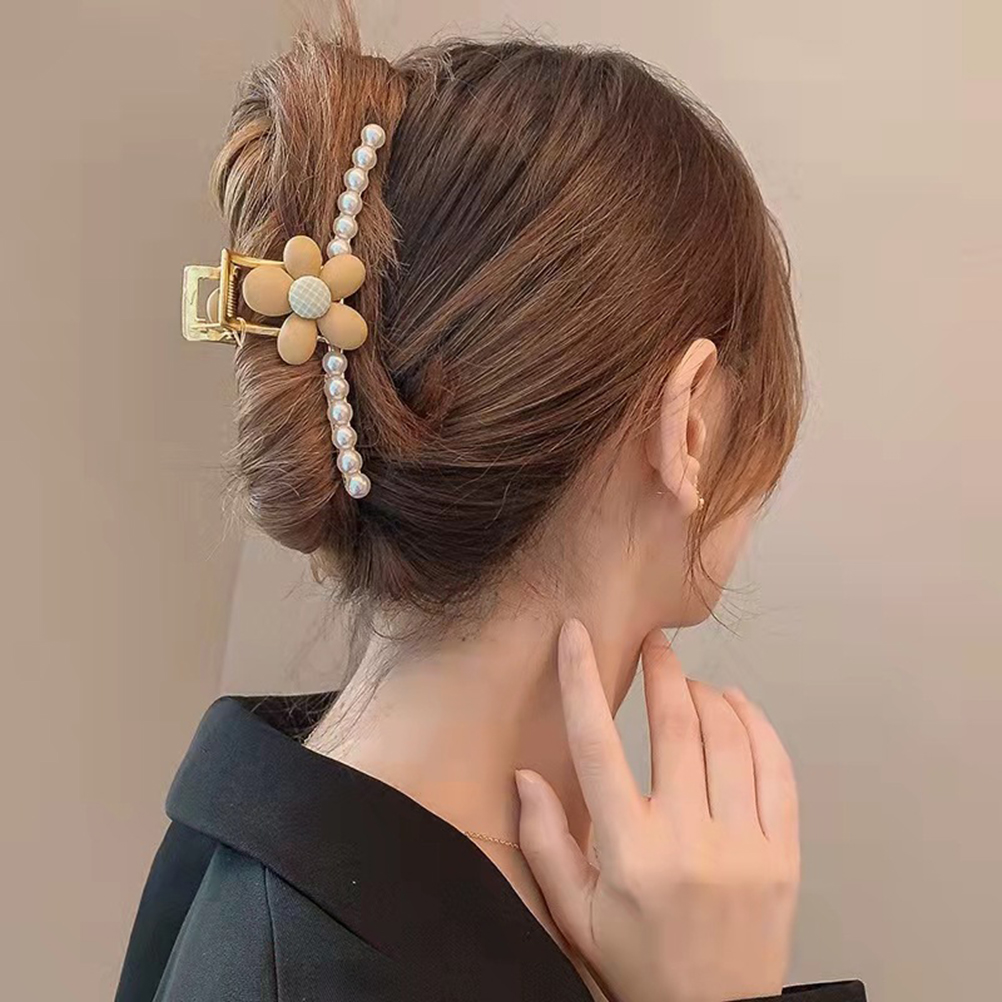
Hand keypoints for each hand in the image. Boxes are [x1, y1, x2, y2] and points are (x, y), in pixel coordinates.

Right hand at [515, 620, 799, 1001]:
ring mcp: (744, 845)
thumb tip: (525, 776)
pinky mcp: (784, 854)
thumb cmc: (640, 964)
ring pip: (729, 738)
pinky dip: (758, 726)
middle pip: (676, 725)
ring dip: (708, 695)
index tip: (577, 636)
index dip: (581, 681)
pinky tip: (739, 708)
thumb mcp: (576, 915)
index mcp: (629, 852)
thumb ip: (545, 843)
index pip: (597, 745)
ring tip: (690, 684)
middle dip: (662, 670)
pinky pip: (777, 769)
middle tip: (655, 644)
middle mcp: (688, 840)